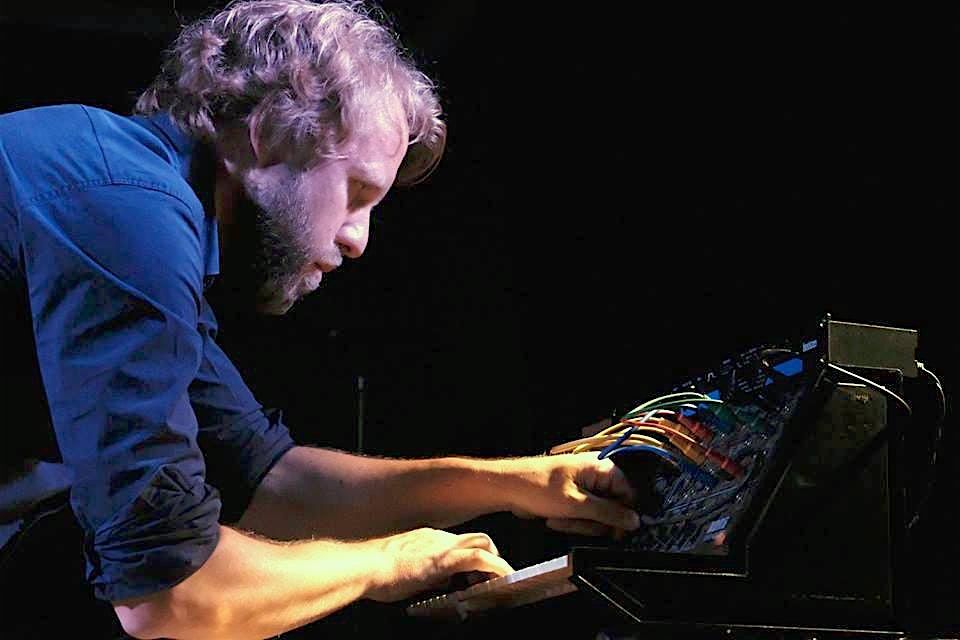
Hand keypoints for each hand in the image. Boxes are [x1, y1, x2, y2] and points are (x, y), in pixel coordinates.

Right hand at [363, 527, 513, 602]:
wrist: (365, 567)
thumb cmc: (376, 572)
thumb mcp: (405, 571)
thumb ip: (425, 573)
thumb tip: (441, 583)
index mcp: (427, 538)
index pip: (458, 542)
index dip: (472, 557)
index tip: (477, 574)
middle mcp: (438, 537)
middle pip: (476, 538)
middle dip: (490, 555)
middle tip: (493, 577)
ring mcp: (443, 546)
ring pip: (483, 544)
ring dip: (498, 561)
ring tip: (504, 579)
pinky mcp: (445, 560)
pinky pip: (480, 559)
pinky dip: (497, 567)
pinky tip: (504, 578)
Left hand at [508, 453, 640, 536]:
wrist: (509, 488)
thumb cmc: (539, 488)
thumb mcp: (577, 504)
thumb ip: (608, 513)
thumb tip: (634, 521)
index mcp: (601, 468)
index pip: (629, 494)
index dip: (624, 515)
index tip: (615, 533)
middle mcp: (595, 475)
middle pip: (613, 508)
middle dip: (593, 522)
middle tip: (574, 521)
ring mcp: (584, 488)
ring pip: (597, 516)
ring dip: (579, 524)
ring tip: (559, 518)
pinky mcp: (574, 499)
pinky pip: (583, 517)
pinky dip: (571, 522)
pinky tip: (555, 519)